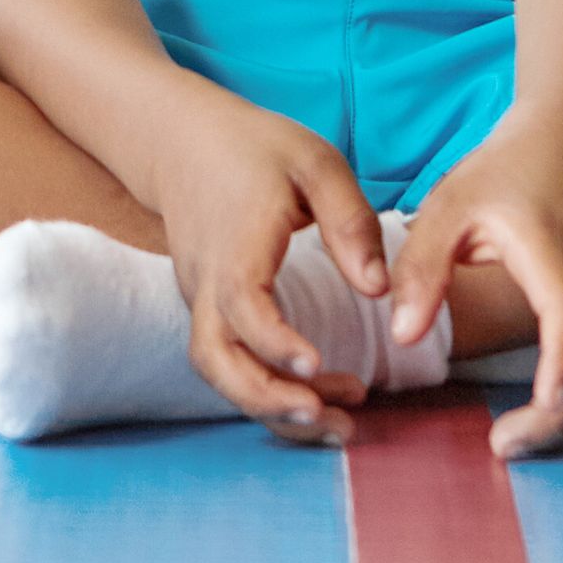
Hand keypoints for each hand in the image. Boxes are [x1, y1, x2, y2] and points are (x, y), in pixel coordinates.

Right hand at [148, 76, 391, 446]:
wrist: (185, 141)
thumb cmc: (256, 149)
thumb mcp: (314, 163)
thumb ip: (348, 220)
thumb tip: (377, 289)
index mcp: (236, 241)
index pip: (242, 303)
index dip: (274, 341)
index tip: (316, 364)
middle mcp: (207, 279)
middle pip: (216, 358)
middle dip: (268, 399)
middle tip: (332, 420)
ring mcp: (200, 297)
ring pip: (217, 368)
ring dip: (268, 404)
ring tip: (335, 422)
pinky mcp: (206, 307)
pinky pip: (225, 359)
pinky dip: (262, 388)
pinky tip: (312, 397)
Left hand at [387, 109, 562, 459]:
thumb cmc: (505, 171)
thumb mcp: (451, 204)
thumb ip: (423, 265)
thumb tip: (401, 335)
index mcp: (555, 254)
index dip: (558, 371)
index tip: (532, 414)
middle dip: (557, 422)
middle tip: (500, 448)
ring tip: (513, 442)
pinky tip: (537, 417)